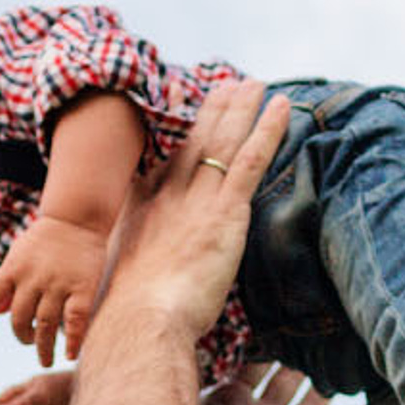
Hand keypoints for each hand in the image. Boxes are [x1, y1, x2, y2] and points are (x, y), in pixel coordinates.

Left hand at [0, 215, 109, 366]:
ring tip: (45, 359)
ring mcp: (58, 283)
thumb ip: (7, 284)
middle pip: (19, 318)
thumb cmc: (46, 240)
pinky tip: (69, 354)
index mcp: (13, 268)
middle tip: (28, 343)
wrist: (77, 218)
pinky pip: (75, 320)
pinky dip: (72, 340)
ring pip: (45, 324)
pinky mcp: (83, 288)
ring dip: (43, 347)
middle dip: (21, 336)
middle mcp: (33, 277)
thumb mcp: (18, 257)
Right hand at [91, 79, 288, 348]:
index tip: (184, 112)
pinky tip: (282, 107)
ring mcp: (195, 201)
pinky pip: (250, 160)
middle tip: (227, 85)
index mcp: (140, 211)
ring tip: (255, 83)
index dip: (177, 137)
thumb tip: (138, 290)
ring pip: (223, 143)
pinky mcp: (224, 213)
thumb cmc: (129, 318)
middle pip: (194, 143)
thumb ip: (135, 275)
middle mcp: (166, 197)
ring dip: (240, 109)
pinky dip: (267, 130)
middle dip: (212, 112)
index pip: (163, 164)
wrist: (137, 321)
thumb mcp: (122, 286)